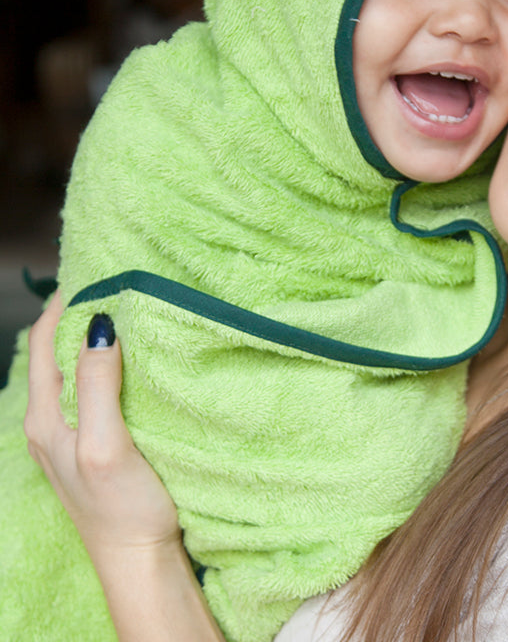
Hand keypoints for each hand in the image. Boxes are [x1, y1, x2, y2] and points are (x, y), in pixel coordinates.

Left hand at [24, 294, 226, 640]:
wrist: (138, 561)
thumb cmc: (123, 506)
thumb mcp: (107, 442)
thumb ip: (98, 383)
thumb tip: (98, 323)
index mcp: (45, 417)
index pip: (45, 342)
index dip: (64, 304)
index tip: (94, 270)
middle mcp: (49, 422)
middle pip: (54, 353)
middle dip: (76, 314)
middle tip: (112, 281)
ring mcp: (69, 436)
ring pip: (72, 370)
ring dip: (91, 338)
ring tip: (122, 309)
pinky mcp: (93, 445)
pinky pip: (90, 389)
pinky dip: (104, 363)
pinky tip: (129, 360)